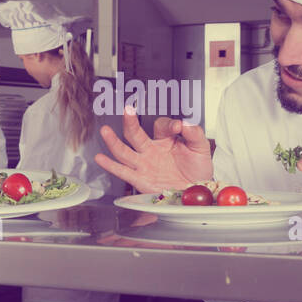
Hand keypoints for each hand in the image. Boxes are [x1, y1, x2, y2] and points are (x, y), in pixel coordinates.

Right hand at [94, 106, 212, 192]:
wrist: (196, 191)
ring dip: (114, 142)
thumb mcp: (201, 148)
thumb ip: (194, 133)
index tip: (177, 127)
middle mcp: (151, 149)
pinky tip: (100, 158)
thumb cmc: (197, 168)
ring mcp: (144, 164)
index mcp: (166, 139)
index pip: (161, 125)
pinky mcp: (140, 180)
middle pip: (136, 134)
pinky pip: (123, 172)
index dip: (168, 124)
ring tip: (105, 131)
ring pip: (125, 151)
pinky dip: (111, 166)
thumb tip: (183, 123)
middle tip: (127, 111)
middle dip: (131, 123)